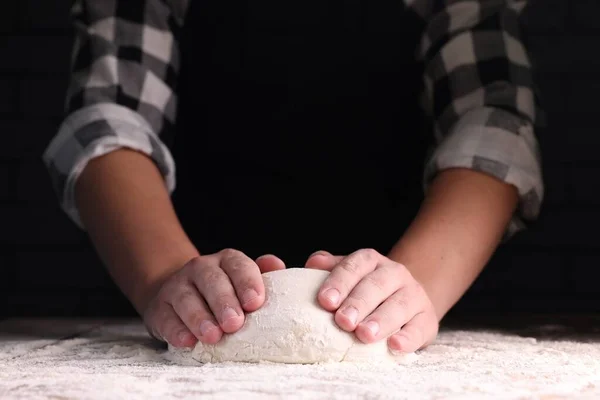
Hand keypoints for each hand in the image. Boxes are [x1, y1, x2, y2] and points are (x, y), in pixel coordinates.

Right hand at [142, 249, 284, 347]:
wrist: (177, 295)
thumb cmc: (223, 292)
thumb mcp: (243, 280)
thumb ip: (263, 274)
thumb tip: (277, 265)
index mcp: (226, 261)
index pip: (238, 265)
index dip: (247, 282)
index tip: (255, 302)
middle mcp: (201, 269)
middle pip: (212, 280)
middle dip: (224, 302)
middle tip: (234, 323)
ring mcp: (177, 286)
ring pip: (187, 298)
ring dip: (200, 318)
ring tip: (213, 336)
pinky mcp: (159, 308)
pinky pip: (166, 318)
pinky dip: (176, 330)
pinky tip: (187, 341)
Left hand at [305, 249, 438, 352]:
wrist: (407, 300)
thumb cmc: (366, 289)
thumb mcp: (349, 275)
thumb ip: (329, 268)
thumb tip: (312, 264)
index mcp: (371, 261)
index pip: (354, 266)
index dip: (339, 282)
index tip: (324, 301)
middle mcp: (394, 273)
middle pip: (376, 285)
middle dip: (358, 303)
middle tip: (343, 321)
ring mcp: (414, 295)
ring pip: (399, 305)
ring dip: (381, 320)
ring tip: (364, 335)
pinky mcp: (427, 319)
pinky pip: (419, 327)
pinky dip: (408, 338)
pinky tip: (394, 346)